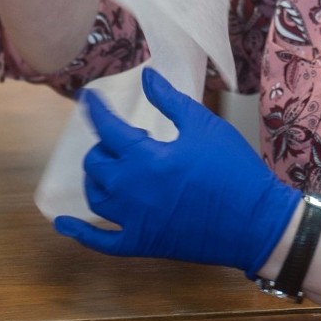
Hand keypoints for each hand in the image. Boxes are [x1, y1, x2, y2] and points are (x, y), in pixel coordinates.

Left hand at [54, 68, 301, 274]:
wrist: (255, 222)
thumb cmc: (234, 169)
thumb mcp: (205, 126)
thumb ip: (170, 101)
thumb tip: (146, 76)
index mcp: (146, 157)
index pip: (108, 129)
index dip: (96, 110)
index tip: (88, 98)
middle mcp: (131, 190)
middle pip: (96, 164)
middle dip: (102, 147)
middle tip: (122, 140)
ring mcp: (134, 220)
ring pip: (95, 197)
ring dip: (95, 178)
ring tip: (108, 168)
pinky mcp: (142, 243)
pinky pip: (100, 242)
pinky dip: (79, 233)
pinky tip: (65, 224)